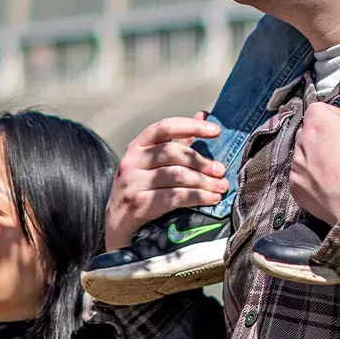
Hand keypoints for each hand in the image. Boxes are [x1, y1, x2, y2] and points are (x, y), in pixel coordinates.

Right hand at [106, 113, 228, 248]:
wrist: (118, 222)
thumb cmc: (142, 188)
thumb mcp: (153, 163)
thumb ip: (179, 141)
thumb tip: (203, 115)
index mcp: (137, 146)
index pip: (164, 127)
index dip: (191, 126)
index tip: (216, 131)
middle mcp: (131, 161)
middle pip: (173, 153)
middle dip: (201, 161)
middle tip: (221, 170)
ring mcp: (133, 183)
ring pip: (176, 176)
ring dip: (204, 182)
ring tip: (221, 187)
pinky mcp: (139, 204)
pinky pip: (174, 197)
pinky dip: (197, 197)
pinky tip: (211, 199)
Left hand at [291, 65, 339, 225]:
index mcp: (317, 121)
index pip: (321, 109)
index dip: (338, 117)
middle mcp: (300, 141)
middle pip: (312, 132)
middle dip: (327, 137)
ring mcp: (295, 166)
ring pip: (306, 154)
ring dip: (319, 158)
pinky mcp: (295, 188)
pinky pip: (302, 178)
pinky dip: (313, 180)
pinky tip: (333, 185)